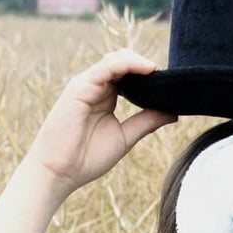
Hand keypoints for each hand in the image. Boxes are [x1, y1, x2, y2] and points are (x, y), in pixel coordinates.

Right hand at [26, 49, 176, 193]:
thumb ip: (146, 122)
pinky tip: (148, 69)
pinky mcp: (80, 86)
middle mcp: (95, 87)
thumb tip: (173, 113)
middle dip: (147, 67)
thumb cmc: (85, 159)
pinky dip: (128, 64)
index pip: (130, 75)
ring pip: (117, 60)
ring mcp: (87, 84)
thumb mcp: (124, 137)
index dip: (149, 76)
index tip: (172, 84)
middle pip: (124, 63)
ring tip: (161, 72)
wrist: (58, 172)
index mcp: (105, 97)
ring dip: (140, 62)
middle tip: (171, 79)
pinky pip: (107, 67)